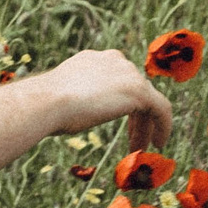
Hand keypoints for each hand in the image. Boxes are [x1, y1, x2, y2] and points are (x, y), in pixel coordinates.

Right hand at [34, 49, 173, 152]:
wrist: (45, 102)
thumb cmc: (44, 106)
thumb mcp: (63, 96)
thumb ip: (78, 96)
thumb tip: (73, 112)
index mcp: (96, 59)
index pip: (118, 80)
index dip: (121, 103)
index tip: (118, 121)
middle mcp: (115, 61)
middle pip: (135, 91)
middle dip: (135, 117)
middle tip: (133, 140)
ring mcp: (130, 74)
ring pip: (148, 102)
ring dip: (145, 127)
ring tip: (140, 148)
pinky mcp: (140, 91)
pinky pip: (162, 110)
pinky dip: (163, 127)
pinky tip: (159, 144)